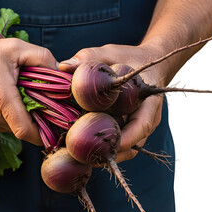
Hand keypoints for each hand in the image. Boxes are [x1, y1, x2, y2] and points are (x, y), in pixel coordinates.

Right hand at [0, 36, 57, 144]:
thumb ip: (43, 58)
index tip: (55, 125)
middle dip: (35, 119)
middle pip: (23, 129)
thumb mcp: (16, 48)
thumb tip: (61, 74)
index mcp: (1, 99)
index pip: (27, 132)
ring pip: (12, 128)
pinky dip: (9, 117)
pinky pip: (1, 125)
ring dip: (21, 117)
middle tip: (41, 102)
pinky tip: (6, 99)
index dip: (44, 133)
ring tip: (20, 96)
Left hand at [59, 44, 167, 162]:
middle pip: (133, 144)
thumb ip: (89, 58)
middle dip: (111, 152)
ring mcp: (136, 127)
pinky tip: (82, 152)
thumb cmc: (128, 57)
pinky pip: (118, 145)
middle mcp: (146, 119)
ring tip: (81, 159)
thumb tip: (63, 65)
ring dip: (106, 155)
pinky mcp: (126, 131)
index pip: (143, 124)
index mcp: (149, 101)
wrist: (144, 64)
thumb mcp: (110, 53)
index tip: (109, 144)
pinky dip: (103, 149)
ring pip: (125, 149)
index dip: (128, 138)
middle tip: (86, 157)